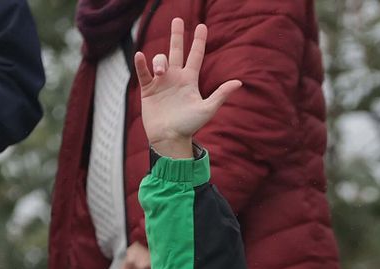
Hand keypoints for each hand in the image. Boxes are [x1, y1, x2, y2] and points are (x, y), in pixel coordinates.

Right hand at [134, 19, 240, 159]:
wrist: (170, 139)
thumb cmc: (190, 126)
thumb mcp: (207, 109)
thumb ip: (221, 94)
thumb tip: (239, 82)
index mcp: (190, 80)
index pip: (195, 56)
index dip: (199, 41)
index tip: (202, 25)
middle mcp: (176, 77)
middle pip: (176, 50)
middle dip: (177, 35)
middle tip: (177, 19)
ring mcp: (161, 82)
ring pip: (160, 60)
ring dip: (159, 61)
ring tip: (160, 71)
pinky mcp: (148, 90)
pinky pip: (143, 73)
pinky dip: (141, 64)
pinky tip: (140, 56)